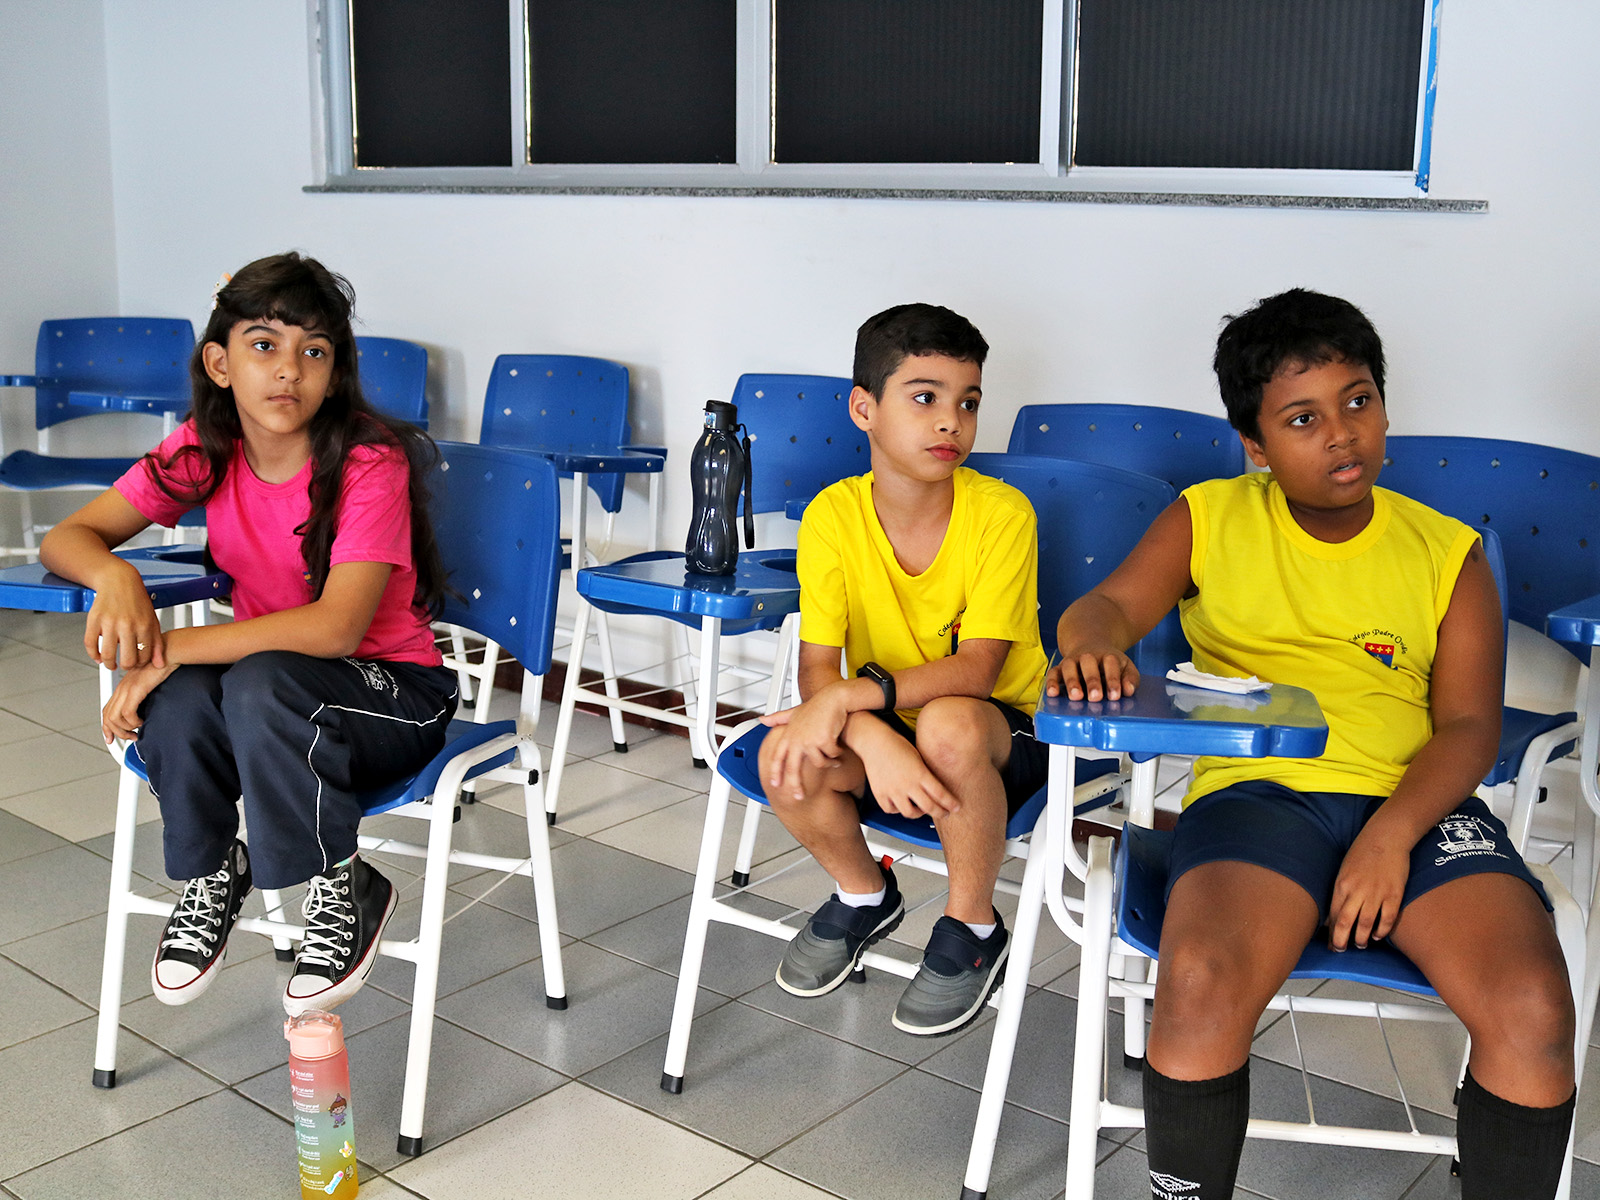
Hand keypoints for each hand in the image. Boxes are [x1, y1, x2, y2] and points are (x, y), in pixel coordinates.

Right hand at [83, 571, 164, 670]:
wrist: (119, 580)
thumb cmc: (137, 601)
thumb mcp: (152, 621)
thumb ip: (157, 644)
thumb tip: (160, 665)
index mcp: (144, 626)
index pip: (144, 657)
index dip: (140, 664)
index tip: (137, 663)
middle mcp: (127, 625)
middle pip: (127, 660)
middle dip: (126, 666)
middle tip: (124, 665)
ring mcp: (109, 623)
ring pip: (108, 655)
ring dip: (109, 664)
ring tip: (111, 664)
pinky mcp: (94, 620)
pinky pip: (90, 644)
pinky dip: (93, 654)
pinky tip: (98, 657)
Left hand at [102, 662, 176, 743]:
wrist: (169, 652)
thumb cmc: (164, 666)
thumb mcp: (150, 683)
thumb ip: (143, 696)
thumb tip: (145, 711)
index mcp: (123, 687)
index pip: (107, 711)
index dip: (106, 728)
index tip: (111, 738)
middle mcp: (122, 688)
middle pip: (107, 717)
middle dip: (116, 733)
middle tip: (129, 737)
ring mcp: (127, 688)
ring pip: (115, 718)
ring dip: (125, 729)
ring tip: (137, 731)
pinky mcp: (136, 689)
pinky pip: (128, 712)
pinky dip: (134, 721)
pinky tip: (142, 721)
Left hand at [761, 694, 847, 800]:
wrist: (833, 699)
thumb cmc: (816, 706)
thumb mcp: (794, 712)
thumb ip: (778, 718)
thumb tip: (762, 719)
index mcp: (789, 735)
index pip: (778, 757)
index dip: (776, 772)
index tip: (775, 784)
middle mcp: (796, 739)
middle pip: (792, 768)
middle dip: (796, 785)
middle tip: (799, 796)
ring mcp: (809, 740)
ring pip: (819, 763)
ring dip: (829, 763)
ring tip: (835, 760)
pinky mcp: (823, 741)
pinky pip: (832, 756)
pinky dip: (838, 755)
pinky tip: (840, 750)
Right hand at [860, 731, 957, 819]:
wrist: (874, 741)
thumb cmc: (897, 745)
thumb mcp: (918, 757)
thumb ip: (927, 774)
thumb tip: (937, 788)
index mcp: (920, 773)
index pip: (940, 794)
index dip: (950, 804)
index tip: (956, 807)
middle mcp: (907, 784)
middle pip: (929, 807)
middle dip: (940, 812)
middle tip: (944, 813)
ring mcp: (893, 791)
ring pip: (910, 813)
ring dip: (918, 813)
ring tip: (921, 809)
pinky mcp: (880, 794)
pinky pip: (891, 810)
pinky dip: (897, 809)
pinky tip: (900, 804)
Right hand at [1045, 648, 1139, 701]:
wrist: (1090, 644)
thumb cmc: (1110, 663)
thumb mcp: (1125, 667)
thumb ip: (1130, 678)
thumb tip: (1128, 690)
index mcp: (1107, 656)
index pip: (1110, 664)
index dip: (1113, 680)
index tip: (1115, 695)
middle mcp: (1088, 656)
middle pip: (1088, 664)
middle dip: (1092, 681)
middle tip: (1095, 697)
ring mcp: (1072, 661)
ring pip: (1069, 667)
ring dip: (1072, 681)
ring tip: (1076, 696)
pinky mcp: (1059, 668)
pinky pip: (1053, 672)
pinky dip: (1051, 682)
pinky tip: (1052, 693)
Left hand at [1328, 823, 1411, 950]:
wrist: (1386, 837)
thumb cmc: (1363, 852)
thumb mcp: (1345, 869)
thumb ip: (1341, 890)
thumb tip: (1336, 910)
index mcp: (1342, 884)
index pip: (1333, 914)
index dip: (1331, 932)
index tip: (1330, 943)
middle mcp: (1357, 891)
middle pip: (1345, 923)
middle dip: (1341, 941)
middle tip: (1341, 950)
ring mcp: (1376, 893)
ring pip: (1366, 924)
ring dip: (1362, 938)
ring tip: (1360, 944)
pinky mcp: (1394, 894)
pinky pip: (1387, 919)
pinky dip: (1382, 931)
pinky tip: (1378, 936)